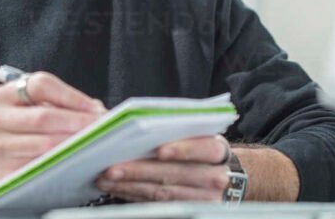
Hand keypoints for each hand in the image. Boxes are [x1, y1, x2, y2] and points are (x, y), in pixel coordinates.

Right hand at [0, 72, 105, 185]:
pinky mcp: (2, 172)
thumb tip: (99, 112)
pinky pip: (39, 168)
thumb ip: (62, 104)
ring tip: (94, 143)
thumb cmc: (23, 129)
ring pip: (43, 145)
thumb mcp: (34, 108)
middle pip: (43, 116)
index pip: (41, 85)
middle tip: (100, 128)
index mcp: (5, 94)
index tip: (95, 109)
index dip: (71, 96)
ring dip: (73, 144)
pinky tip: (77, 160)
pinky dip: (62, 164)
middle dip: (76, 122)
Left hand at [95, 135, 230, 201]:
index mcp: (217, 151)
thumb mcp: (203, 137)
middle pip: (175, 174)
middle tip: (113, 167)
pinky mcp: (189, 211)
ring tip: (106, 178)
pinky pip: (157, 204)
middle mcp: (214, 177)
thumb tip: (142, 124)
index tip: (159, 150)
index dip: (182, 149)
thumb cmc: (205, 152)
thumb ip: (181, 131)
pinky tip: (118, 189)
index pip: (204, 148)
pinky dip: (134, 195)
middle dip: (140, 170)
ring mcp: (203, 199)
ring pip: (163, 192)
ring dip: (130, 185)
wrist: (227, 179)